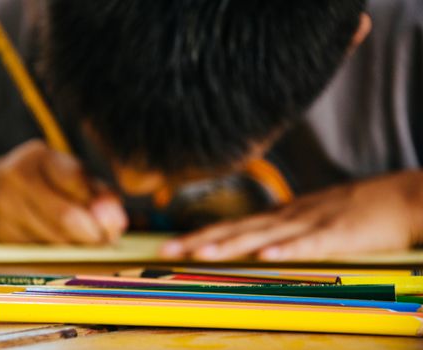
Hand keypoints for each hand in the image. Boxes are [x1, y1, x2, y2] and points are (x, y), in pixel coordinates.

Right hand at [0, 140, 126, 243]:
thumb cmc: (42, 181)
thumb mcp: (69, 174)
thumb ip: (97, 193)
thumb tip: (116, 223)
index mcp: (39, 155)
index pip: (75, 180)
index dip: (99, 205)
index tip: (117, 224)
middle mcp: (16, 175)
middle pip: (63, 214)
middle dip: (91, 232)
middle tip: (107, 241)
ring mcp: (3, 204)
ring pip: (53, 236)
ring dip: (76, 243)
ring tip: (88, 240)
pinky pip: (39, 247)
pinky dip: (58, 248)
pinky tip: (63, 242)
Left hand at [160, 171, 422, 260]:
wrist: (401, 197)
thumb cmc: (355, 210)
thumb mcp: (311, 218)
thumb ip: (283, 229)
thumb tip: (257, 241)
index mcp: (280, 216)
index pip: (232, 226)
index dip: (199, 235)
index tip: (169, 245)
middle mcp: (288, 217)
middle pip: (237, 230)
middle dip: (199, 242)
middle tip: (165, 252)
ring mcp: (311, 224)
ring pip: (263, 237)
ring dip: (230, 246)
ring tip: (200, 255)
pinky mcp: (338, 235)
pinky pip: (309, 246)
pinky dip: (286, 251)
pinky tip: (266, 258)